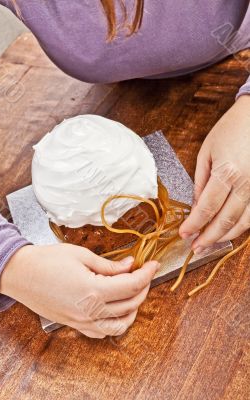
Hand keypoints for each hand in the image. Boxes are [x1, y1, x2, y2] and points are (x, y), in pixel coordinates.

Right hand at [0, 244, 159, 337]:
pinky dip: (117, 323)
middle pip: (129, 304)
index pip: (131, 285)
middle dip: (143, 287)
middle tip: (145, 272)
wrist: (21, 274)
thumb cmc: (47, 261)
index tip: (154, 264)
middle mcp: (90, 311)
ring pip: (120, 325)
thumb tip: (130, 265)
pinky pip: (103, 332)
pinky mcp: (75, 325)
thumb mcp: (81, 255)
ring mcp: (82, 321)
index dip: (147, 274)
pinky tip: (118, 310)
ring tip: (135, 292)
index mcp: (93, 290)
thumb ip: (109, 265)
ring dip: (133, 309)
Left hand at [179, 95, 249, 253]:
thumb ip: (201, 180)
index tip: (184, 234)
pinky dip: (243, 226)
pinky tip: (231, 231)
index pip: (206, 208)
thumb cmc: (232, 128)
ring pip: (244, 222)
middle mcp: (247, 184)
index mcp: (227, 173)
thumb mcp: (208, 151)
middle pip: (226, 220)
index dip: (194, 225)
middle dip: (209, 238)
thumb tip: (195, 204)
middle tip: (195, 248)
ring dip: (226, 237)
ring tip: (211, 245)